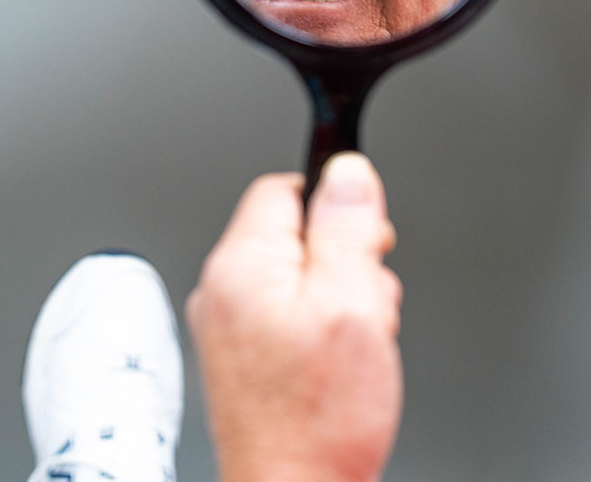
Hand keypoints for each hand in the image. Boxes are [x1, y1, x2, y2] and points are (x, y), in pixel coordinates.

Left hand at [186, 153, 402, 481]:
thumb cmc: (318, 418)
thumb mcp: (351, 301)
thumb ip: (348, 227)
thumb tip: (347, 172)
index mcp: (243, 264)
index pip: (286, 186)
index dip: (336, 203)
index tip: (365, 235)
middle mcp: (225, 288)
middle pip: (296, 231)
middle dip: (345, 256)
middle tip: (366, 298)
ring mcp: (230, 324)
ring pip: (299, 272)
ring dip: (340, 293)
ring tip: (355, 340)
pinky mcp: (243, 354)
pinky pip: (290, 309)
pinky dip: (323, 323)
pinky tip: (340, 360)